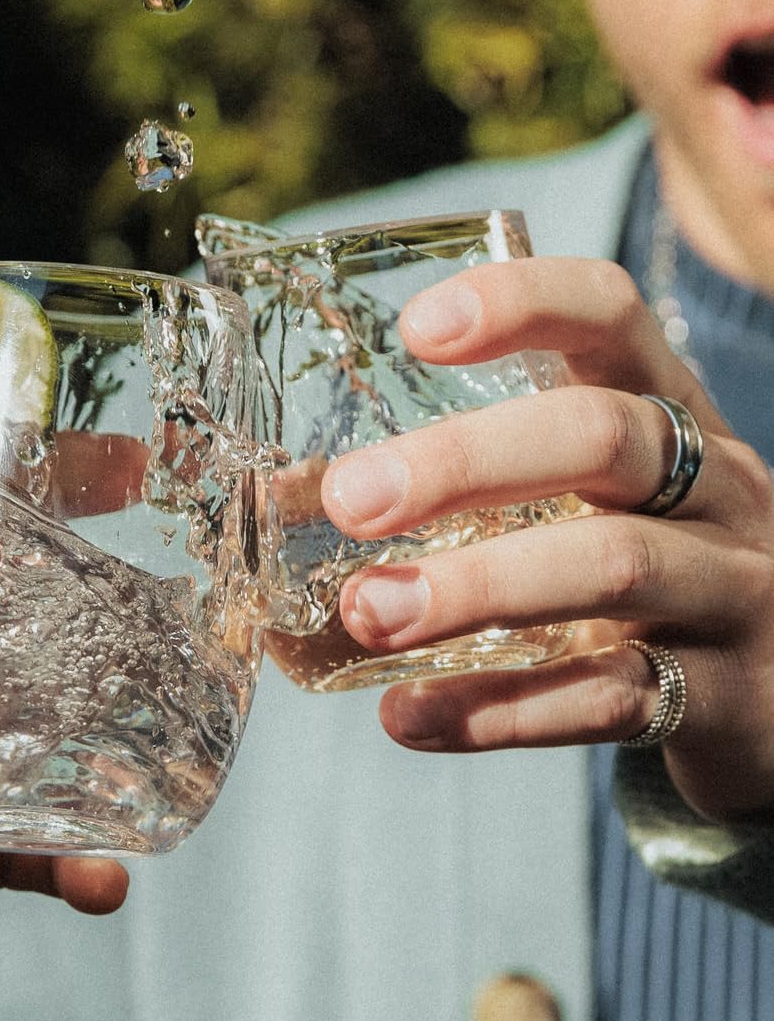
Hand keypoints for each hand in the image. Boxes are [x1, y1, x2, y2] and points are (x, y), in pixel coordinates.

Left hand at [320, 257, 773, 820]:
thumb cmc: (645, 572)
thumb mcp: (586, 506)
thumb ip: (473, 488)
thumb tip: (290, 494)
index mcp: (669, 413)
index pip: (611, 316)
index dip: (522, 304)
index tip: (415, 330)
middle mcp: (717, 487)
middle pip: (604, 437)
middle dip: (465, 464)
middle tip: (351, 502)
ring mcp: (733, 590)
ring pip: (614, 566)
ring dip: (474, 588)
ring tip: (368, 613)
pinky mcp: (727, 697)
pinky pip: (611, 698)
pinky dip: (501, 710)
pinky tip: (408, 716)